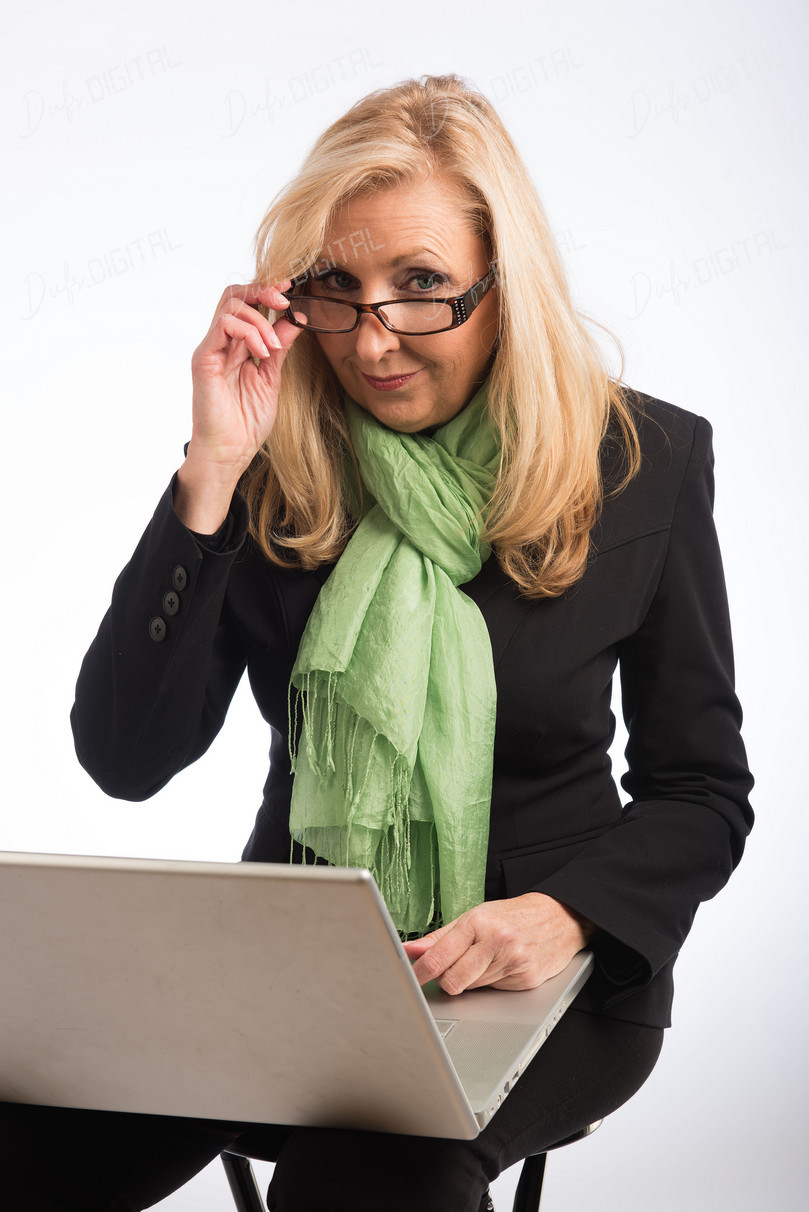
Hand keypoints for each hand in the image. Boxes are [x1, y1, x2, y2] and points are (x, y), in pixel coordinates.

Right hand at [175, 281, 304, 532]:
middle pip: (235, 295)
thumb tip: (296, 319)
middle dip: (263, 291)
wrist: (229, 452)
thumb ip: (280, 348)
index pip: (246, 304)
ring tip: (274, 346)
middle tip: (285, 302)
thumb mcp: (272, 378)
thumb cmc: (247, 422)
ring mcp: (212, 349)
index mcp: (237, 347)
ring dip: (260, 319)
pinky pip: (224, 326)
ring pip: (231, 306)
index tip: (290, 290)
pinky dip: (248, 331)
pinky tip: (263, 351)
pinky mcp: (204, 358)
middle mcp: (222, 344)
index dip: (267, 292)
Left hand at [402, 894, 595, 993]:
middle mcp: (496, 941)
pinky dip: (492, 983)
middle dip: (448, 979)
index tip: (411, 979)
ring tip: (486, 960)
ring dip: (472, 979)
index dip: (420, 972)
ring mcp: (513, 961)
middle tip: (453, 969)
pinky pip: (494, 992)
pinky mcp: (526, 980)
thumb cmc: (513, 915)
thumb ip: (440, 937)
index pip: (439, 956)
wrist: (560, 917)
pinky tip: (502, 967)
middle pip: (453, 980)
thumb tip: (410, 950)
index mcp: (478, 922)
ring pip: (472, 988)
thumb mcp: (474, 916)